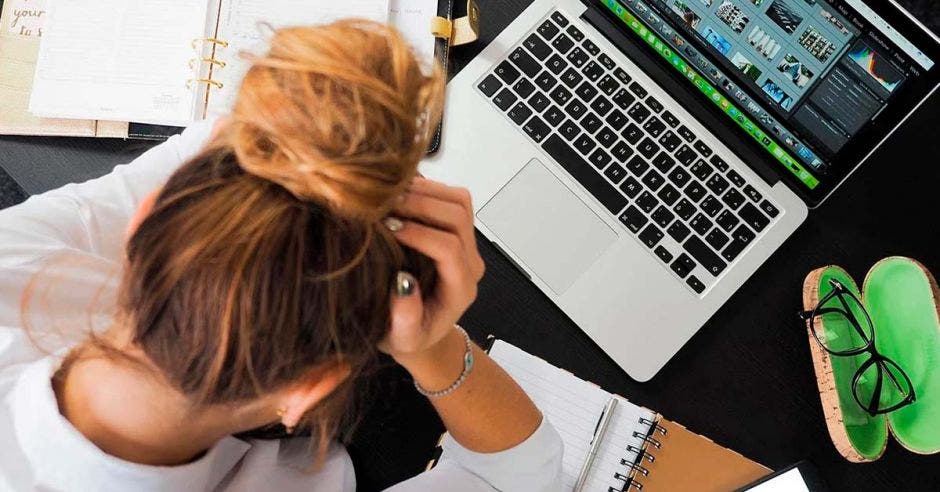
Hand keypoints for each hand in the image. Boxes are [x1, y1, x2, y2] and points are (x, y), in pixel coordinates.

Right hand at [378, 178, 484, 371]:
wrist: (420, 330)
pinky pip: (451, 197)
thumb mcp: (401, 338)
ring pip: (459, 201)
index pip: (449, 249)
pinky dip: (426, 188)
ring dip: (425, 191)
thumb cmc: (408, 336)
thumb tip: (403, 283)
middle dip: (421, 205)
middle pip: (458, 217)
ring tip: (389, 195)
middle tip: (384, 204)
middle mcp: (470, 262)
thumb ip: (405, 318)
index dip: (419, 234)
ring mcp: (466, 243)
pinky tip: (397, 193)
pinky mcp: (456, 230)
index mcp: (460, 289)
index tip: (387, 228)